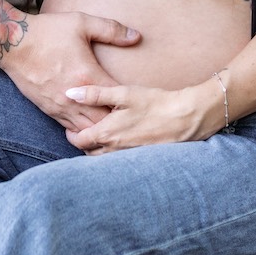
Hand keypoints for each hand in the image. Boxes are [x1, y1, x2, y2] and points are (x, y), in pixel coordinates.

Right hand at [2, 11, 139, 130]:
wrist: (12, 43)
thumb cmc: (48, 31)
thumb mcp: (81, 22)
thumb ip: (111, 30)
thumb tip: (136, 36)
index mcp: (88, 76)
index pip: (118, 100)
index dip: (130, 103)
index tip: (138, 100)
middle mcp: (75, 97)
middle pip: (105, 123)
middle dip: (118, 121)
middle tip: (128, 116)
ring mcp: (61, 107)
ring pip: (88, 131)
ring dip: (101, 129)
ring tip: (112, 125)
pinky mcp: (49, 110)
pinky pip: (70, 130)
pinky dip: (83, 130)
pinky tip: (91, 125)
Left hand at [63, 82, 214, 152]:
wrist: (185, 118)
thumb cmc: (154, 103)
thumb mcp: (123, 93)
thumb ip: (94, 94)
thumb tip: (69, 92)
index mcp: (106, 134)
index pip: (78, 141)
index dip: (71, 134)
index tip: (72, 126)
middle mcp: (114, 151)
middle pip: (89, 153)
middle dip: (84, 143)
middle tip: (85, 130)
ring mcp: (128, 158)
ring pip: (104, 160)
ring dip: (98, 150)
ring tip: (101, 136)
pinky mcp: (141, 160)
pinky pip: (119, 162)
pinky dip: (114, 154)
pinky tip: (121, 142)